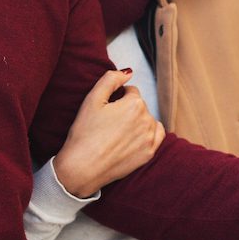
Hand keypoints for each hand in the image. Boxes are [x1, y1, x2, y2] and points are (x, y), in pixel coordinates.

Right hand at [54, 69, 166, 196]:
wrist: (82, 167)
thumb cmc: (85, 132)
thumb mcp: (92, 99)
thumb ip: (111, 79)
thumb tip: (129, 72)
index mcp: (135, 104)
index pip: (130, 92)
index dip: (116, 98)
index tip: (105, 110)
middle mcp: (147, 120)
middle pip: (139, 106)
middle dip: (127, 110)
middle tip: (108, 123)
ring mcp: (149, 138)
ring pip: (148, 120)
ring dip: (137, 121)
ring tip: (117, 132)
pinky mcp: (149, 154)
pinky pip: (156, 136)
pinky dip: (148, 133)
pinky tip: (133, 138)